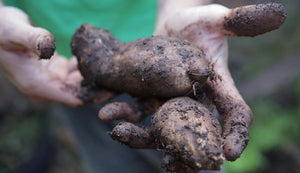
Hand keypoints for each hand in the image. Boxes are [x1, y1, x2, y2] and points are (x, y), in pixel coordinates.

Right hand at [0, 6, 114, 106]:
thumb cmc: (1, 30)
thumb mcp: (15, 32)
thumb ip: (33, 40)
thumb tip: (48, 47)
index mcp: (37, 86)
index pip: (74, 98)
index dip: (96, 96)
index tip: (115, 89)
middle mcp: (45, 87)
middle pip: (80, 94)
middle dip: (100, 88)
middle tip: (122, 79)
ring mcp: (49, 80)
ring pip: (80, 85)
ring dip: (96, 78)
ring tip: (115, 69)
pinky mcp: (53, 71)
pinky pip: (76, 74)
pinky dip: (87, 68)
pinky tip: (99, 59)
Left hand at [98, 0, 284, 161]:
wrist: (173, 23)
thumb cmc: (198, 21)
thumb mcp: (216, 20)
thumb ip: (239, 22)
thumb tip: (277, 13)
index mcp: (217, 86)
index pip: (234, 113)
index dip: (236, 132)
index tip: (231, 153)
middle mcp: (194, 100)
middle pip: (193, 130)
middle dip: (183, 149)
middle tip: (172, 164)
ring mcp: (169, 100)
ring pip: (159, 125)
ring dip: (141, 134)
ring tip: (120, 132)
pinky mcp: (149, 94)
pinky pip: (136, 109)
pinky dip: (122, 114)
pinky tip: (105, 113)